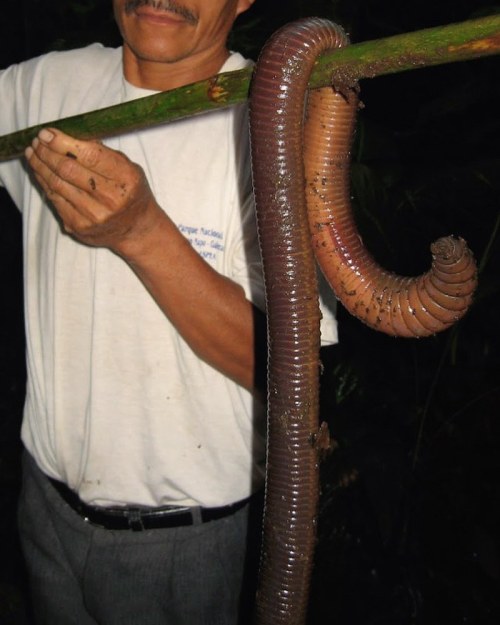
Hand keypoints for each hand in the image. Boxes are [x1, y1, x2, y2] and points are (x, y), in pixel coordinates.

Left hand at [25, 128, 162, 251]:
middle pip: (68, 170)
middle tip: (37, 141)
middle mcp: (111, 199)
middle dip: (47, 152)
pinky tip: (40, 171)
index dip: (63, 143)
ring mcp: (94, 215)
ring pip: (57, 184)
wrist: (136, 229)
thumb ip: (103, 153)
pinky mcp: (79, 226)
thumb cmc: (131, 192)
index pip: (90, 156)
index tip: (46, 133)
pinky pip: (55, 200)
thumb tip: (67, 137)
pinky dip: (44, 182)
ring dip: (40, 166)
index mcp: (126, 179)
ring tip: (33, 153)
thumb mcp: (129, 168)